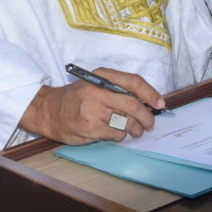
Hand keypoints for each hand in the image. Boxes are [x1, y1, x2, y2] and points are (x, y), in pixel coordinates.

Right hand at [19, 69, 162, 144]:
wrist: (51, 111)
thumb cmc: (78, 98)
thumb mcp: (96, 84)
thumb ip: (119, 89)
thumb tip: (148, 102)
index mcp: (102, 76)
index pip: (133, 82)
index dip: (151, 94)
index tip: (160, 104)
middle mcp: (98, 91)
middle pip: (133, 105)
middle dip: (146, 117)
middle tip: (150, 124)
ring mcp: (93, 110)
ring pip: (126, 121)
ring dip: (135, 128)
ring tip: (135, 130)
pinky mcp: (90, 128)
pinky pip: (116, 134)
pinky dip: (120, 135)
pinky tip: (113, 132)